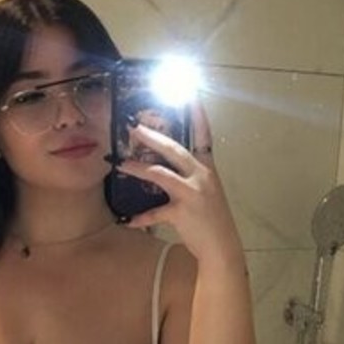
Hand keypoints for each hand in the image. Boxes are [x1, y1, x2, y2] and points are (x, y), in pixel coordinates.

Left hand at [117, 106, 243, 267]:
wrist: (222, 248)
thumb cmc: (211, 220)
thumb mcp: (206, 192)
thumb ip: (188, 178)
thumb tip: (161, 167)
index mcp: (208, 169)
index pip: (204, 136)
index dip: (198, 115)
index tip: (190, 94)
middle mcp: (202, 177)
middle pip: (174, 150)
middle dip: (152, 137)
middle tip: (134, 127)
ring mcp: (193, 193)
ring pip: (161, 174)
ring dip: (138, 168)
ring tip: (122, 163)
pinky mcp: (182, 212)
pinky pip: (156, 212)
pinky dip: (141, 217)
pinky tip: (129, 221)